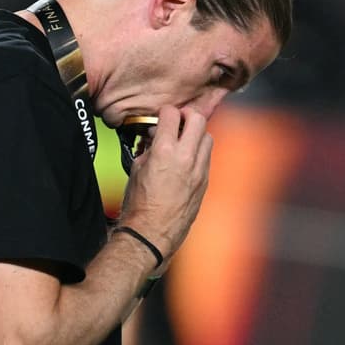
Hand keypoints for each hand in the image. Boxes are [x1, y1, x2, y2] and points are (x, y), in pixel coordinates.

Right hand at [119, 105, 212, 261]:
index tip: (163, 116)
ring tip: (184, 141)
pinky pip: (207, 157)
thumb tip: (154, 138)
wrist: (152, 232)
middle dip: (187, 116)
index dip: (165, 112)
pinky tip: (187, 159)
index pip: (172, 114)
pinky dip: (199, 152)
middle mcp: (186, 157)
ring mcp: (199, 170)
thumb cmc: (140, 204)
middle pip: (198, 119)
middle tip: (178, 121)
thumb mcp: (136, 169)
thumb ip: (149, 148)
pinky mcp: (205, 181)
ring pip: (208, 137)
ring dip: (196, 134)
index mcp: (165, 151)